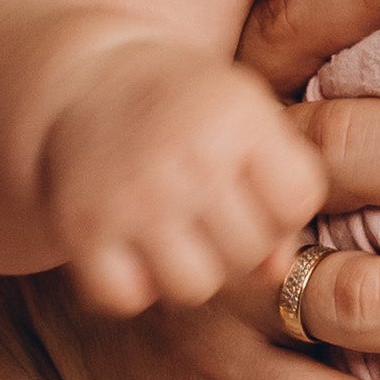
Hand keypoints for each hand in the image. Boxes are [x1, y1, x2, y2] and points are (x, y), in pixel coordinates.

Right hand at [34, 32, 327, 315]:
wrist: (89, 81)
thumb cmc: (189, 109)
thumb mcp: (247, 122)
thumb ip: (280, 189)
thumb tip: (277, 272)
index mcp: (237, 117)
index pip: (296, 202)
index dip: (283, 206)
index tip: (255, 187)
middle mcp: (187, 158)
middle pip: (249, 251)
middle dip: (240, 243)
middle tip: (213, 214)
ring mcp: (132, 196)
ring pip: (193, 286)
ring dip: (190, 271)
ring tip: (178, 237)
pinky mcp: (83, 228)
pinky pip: (125, 298)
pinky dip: (130, 285)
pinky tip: (132, 250)